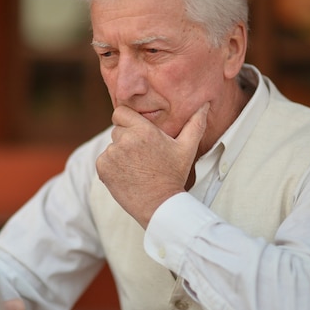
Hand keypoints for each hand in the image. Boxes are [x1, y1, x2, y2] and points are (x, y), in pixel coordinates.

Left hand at [96, 103, 208, 227]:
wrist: (160, 205)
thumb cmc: (173, 175)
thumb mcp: (187, 148)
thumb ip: (195, 124)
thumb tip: (206, 104)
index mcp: (143, 130)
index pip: (121, 112)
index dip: (127, 120)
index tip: (136, 132)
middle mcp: (125, 139)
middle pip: (117, 130)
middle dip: (127, 139)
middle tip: (142, 156)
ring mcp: (112, 154)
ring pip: (111, 147)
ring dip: (119, 154)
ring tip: (136, 168)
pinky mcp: (103, 168)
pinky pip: (103, 161)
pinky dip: (111, 168)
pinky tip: (127, 176)